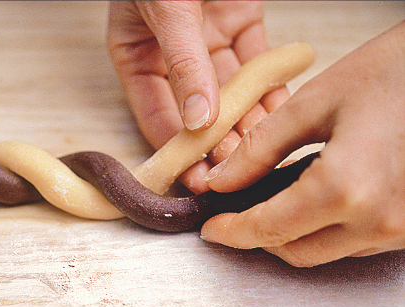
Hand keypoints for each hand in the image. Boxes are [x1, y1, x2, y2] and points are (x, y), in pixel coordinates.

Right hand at [107, 1, 288, 191]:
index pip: (157, 116)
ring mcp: (208, 42)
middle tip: (238, 170)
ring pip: (230, 93)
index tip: (198, 179)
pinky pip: (257, 62)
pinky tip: (280, 112)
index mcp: (137, 56)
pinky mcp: (241, 22)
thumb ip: (183, 62)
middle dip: (218, 143)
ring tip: (264, 150)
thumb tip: (198, 120)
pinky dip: (270, 86)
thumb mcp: (167, 8)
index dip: (178, 151)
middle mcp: (171, 57)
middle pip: (197, 113)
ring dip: (247, 121)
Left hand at [202, 22, 404, 266]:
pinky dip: (328, 227)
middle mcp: (380, 221)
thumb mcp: (315, 103)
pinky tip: (315, 198)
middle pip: (296, 252)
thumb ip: (259, 149)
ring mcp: (404, 229)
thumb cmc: (397, 71)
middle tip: (235, 215)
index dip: (232, 231)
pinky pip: (358, 242)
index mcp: (347, 189)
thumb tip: (221, 182)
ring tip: (273, 200)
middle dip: (258, 237)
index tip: (211, 227)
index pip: (269, 229)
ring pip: (327, 251)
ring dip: (293, 234)